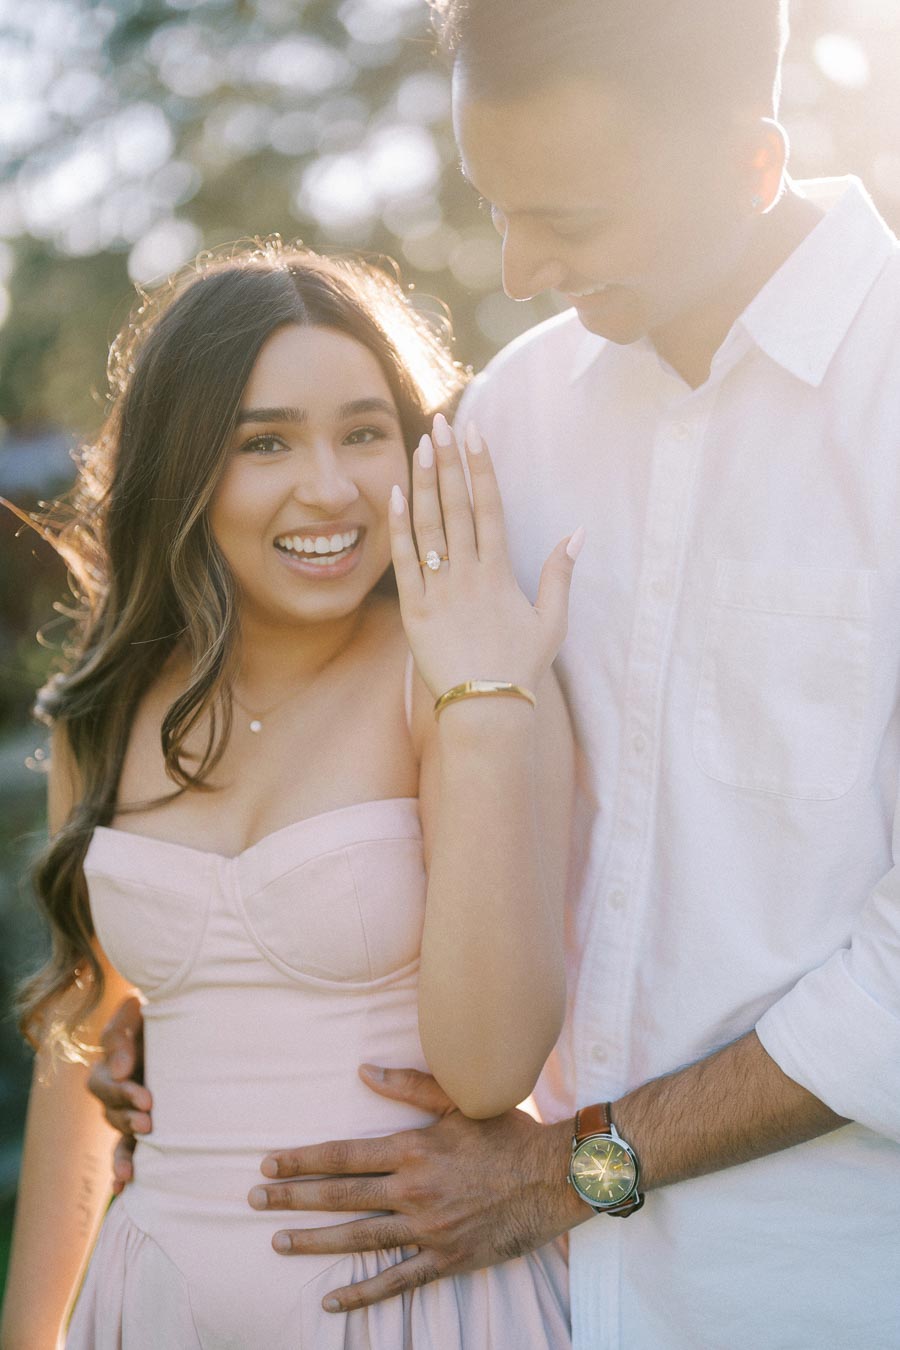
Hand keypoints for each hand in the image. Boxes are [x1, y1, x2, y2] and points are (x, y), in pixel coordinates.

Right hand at [86, 995, 151, 1193]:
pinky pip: (128, 1151)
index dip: (122, 1093)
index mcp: (112, 1064)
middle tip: (149, 1122)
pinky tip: (124, 1189)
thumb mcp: (136, 1014)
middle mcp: (117, 1091)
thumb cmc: (164, 1015)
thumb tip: (120, 1070)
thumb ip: (121, 1033)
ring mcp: (130, 1111)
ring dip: (125, 1152)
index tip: (146, 1098)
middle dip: (128, 1119)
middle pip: (110, 1112)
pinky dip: (122, 1170)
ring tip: (134, 1168)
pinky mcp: (145, 1126)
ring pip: (119, 1135)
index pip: (104, 1083)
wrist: (190, 1022)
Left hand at [247, 1065, 586, 1311]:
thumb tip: (364, 1070)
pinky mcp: (445, 1259)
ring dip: (313, 1241)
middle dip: (292, 1197)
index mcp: (413, 1149)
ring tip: (276, 1241)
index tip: (268, 1162)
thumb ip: (410, 1087)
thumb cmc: (508, 1132)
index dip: (302, 1159)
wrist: (555, 1177)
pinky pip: (395, 1280)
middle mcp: (413, 1191)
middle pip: (339, 1196)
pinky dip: (361, 1293)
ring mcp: (427, 1230)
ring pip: (357, 1238)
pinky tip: (330, 1301)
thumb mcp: (460, 1100)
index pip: (342, 1156)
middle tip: (253, 1199)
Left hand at [389, 414, 583, 698]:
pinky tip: (393, 495)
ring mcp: (438, 590)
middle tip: (440, 424)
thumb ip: (561, 574)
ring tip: (418, 446)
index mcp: (500, 574)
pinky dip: (398, 527)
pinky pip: (403, 561)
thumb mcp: (552, 622)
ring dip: (422, 484)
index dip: (481, 467)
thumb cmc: (521, 667)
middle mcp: (467, 574)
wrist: (486, 709)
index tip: (475, 434)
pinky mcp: (413, 610)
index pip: (490, 507)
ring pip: (428, 526)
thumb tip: (578, 532)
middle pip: (456, 506)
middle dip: (447, 461)